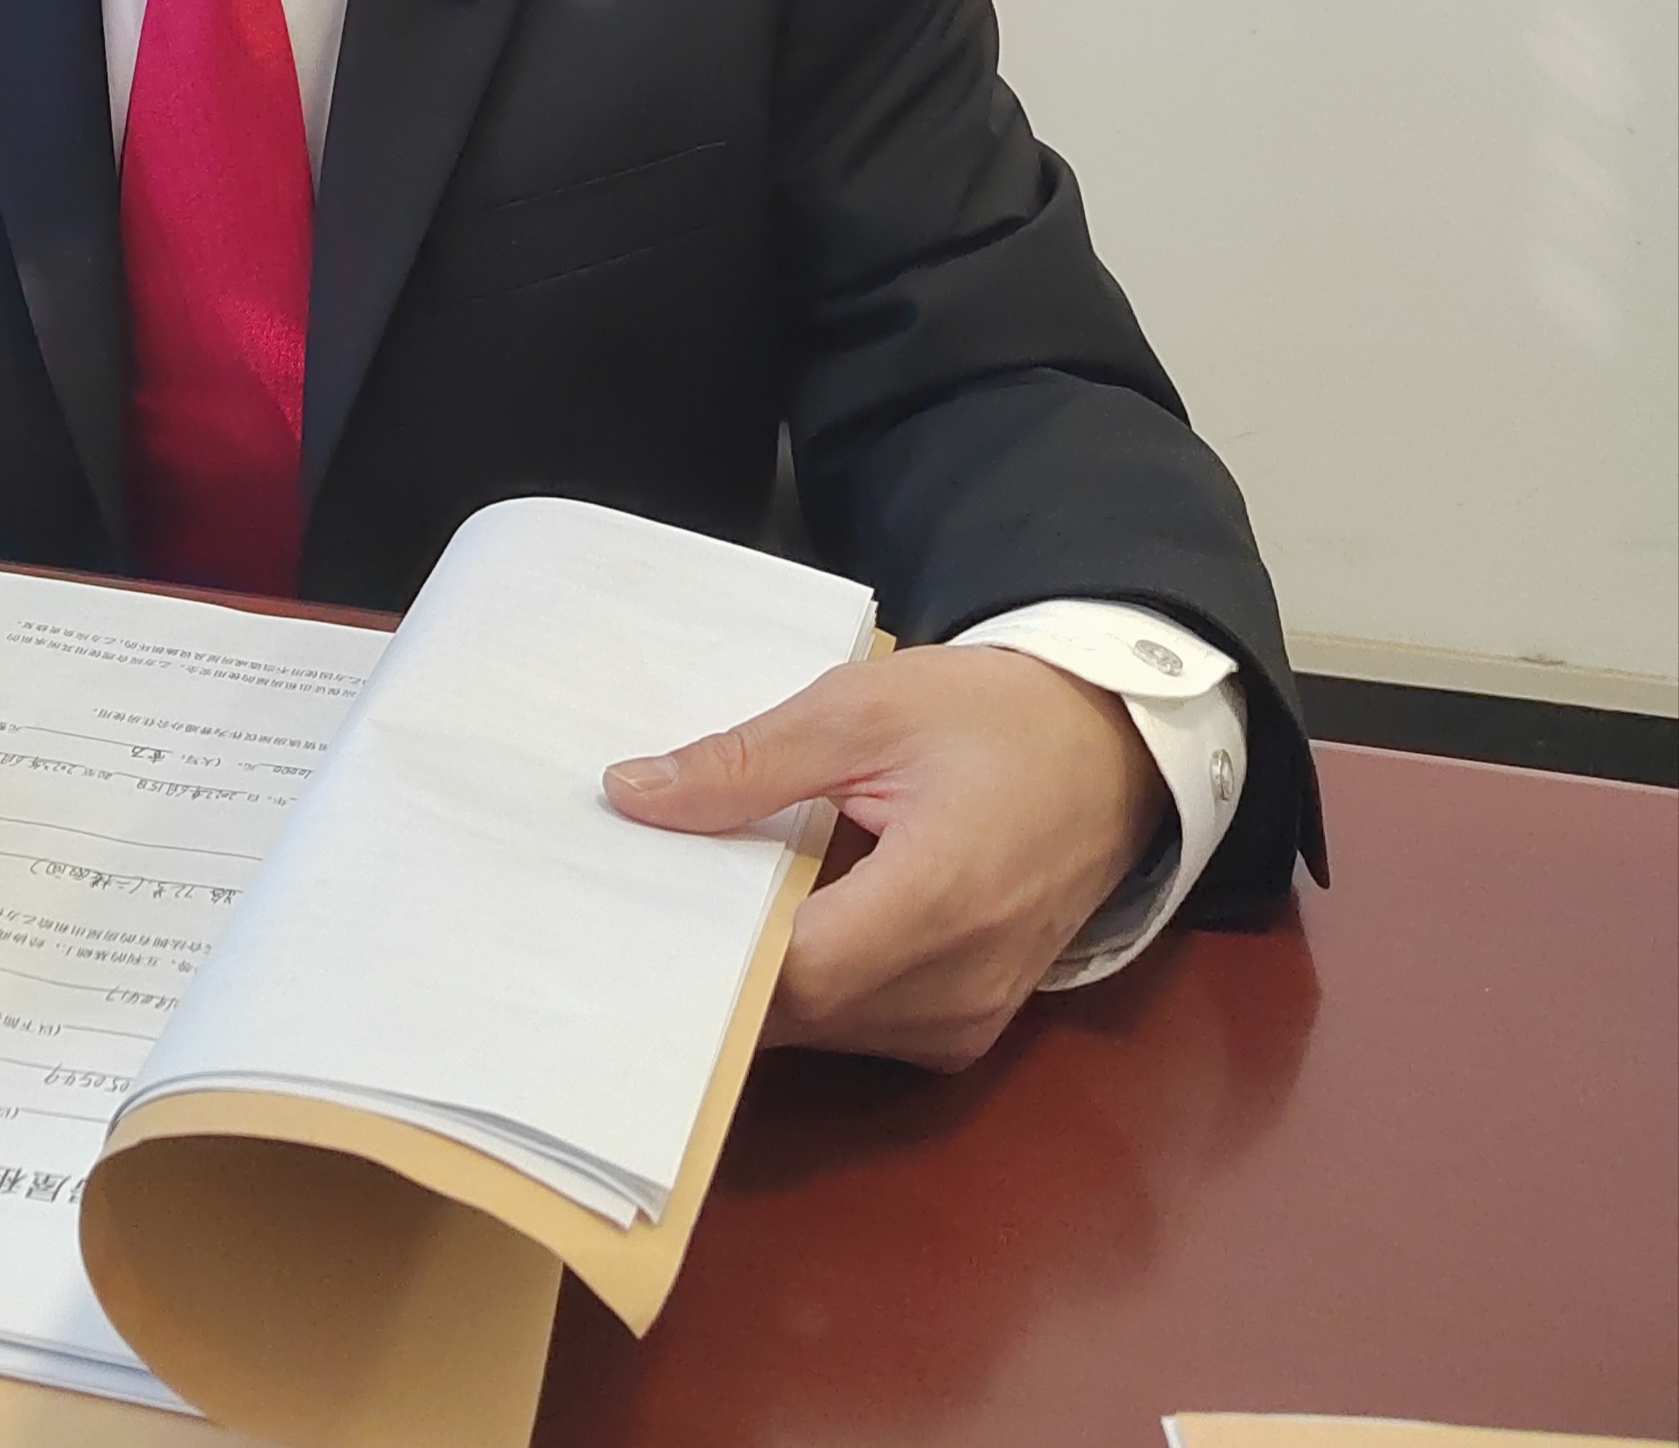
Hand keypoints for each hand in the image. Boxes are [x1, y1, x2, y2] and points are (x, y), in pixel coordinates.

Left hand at [604, 644, 1165, 1068]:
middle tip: (632, 897)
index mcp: (937, 903)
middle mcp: (954, 991)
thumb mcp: (864, 706)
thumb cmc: (994, 715)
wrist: (1114, 749)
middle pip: (793, 1014)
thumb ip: (748, 761)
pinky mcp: (966, 1030)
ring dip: (757, 978)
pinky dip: (808, 985)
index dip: (697, 949)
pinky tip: (766, 921)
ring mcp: (965, 1024)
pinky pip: (858, 1027)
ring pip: (819, 1030)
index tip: (623, 903)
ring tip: (692, 899)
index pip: (785, 974)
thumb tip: (632, 794)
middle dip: (711, 963)